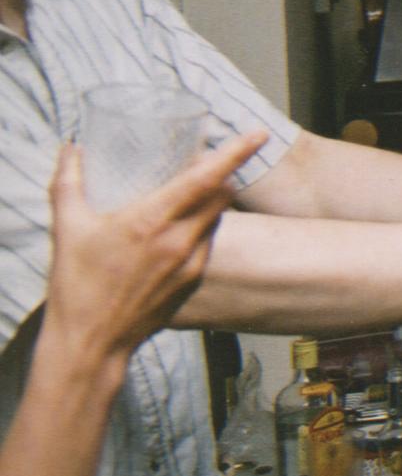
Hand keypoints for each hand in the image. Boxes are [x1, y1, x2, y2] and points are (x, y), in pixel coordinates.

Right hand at [44, 133, 265, 366]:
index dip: (236, 152)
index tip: (260, 133)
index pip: (206, 178)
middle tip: (207, 163)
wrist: (91, 343)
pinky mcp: (192, 282)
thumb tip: (70, 149)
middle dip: (221, 175)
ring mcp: (191, 263)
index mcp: (152, 220)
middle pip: (222, 195)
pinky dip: (201, 230)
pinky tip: (178, 232)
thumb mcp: (67, 227)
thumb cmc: (76, 284)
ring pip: (216, 219)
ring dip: (211, 202)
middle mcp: (180, 240)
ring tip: (188, 196)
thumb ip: (68, 182)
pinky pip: (207, 244)